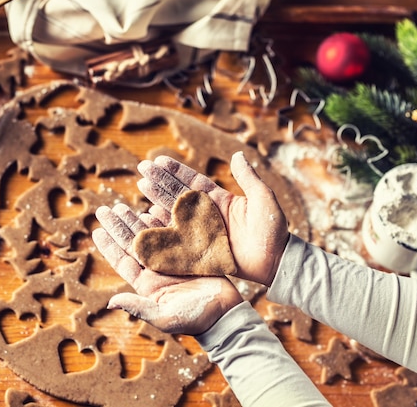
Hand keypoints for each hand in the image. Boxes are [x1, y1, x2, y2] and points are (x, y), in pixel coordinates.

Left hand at [92, 203, 242, 334]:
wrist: (225, 315)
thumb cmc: (194, 320)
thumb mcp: (164, 317)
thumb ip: (139, 307)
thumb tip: (110, 302)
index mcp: (147, 284)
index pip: (123, 261)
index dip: (109, 246)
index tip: (97, 230)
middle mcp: (156, 270)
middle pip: (133, 243)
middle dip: (119, 226)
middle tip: (106, 209)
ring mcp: (172, 260)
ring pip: (151, 235)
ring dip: (137, 220)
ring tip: (124, 206)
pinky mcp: (189, 253)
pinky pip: (173, 233)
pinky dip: (163, 220)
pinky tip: (154, 207)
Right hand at [137, 151, 289, 286]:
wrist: (275, 261)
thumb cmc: (273, 229)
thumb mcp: (262, 198)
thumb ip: (248, 178)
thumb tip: (237, 154)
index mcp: (219, 200)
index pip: (192, 181)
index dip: (175, 171)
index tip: (158, 160)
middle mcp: (206, 214)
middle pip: (178, 194)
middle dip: (159, 181)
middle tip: (142, 168)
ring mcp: (200, 232)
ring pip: (173, 213)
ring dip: (157, 200)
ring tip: (141, 186)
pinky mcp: (198, 250)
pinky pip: (176, 237)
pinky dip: (162, 227)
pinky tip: (147, 217)